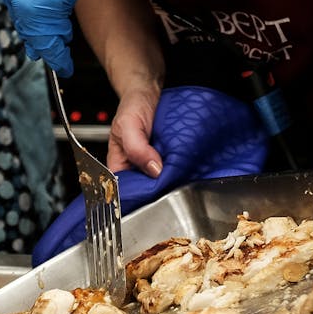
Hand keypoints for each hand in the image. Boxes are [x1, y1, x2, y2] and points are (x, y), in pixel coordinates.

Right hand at [32, 86, 267, 263]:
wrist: (150, 88)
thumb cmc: (133, 105)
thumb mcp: (129, 123)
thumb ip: (138, 146)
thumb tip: (154, 169)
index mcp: (117, 171)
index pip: (122, 200)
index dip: (133, 214)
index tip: (148, 225)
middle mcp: (136, 176)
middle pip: (146, 201)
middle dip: (159, 210)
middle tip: (177, 221)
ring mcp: (153, 172)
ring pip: (163, 192)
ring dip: (175, 197)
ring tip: (189, 208)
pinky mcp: (169, 166)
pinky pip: (176, 179)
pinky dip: (185, 183)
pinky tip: (195, 188)